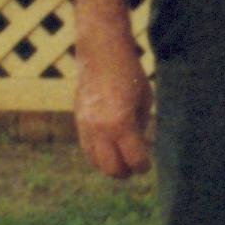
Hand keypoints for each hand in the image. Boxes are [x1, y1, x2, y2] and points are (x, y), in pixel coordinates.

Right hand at [74, 39, 152, 179]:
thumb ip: (140, 126)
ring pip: (94, 161)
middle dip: (124, 172)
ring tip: (122, 161)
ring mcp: (85, 126)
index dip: (142, 166)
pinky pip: (86, 148)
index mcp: (122, 124)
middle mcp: (100, 129)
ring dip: (109, 165)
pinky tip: (108, 149)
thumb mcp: (144, 100)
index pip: (133, 159)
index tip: (146, 165)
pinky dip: (97, 154)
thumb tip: (138, 146)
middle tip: (134, 168)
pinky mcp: (78, 120)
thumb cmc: (129, 73)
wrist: (101, 52)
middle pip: (110, 168)